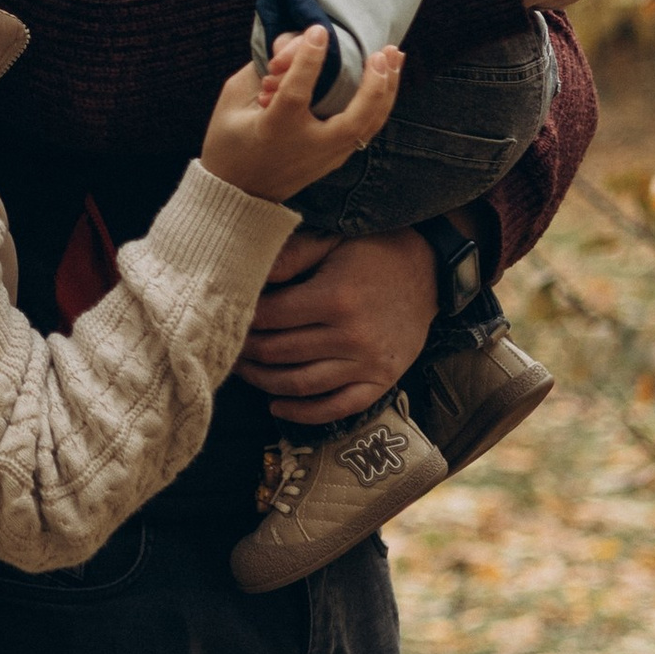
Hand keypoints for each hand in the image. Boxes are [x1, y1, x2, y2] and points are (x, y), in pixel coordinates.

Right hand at [199, 25, 402, 204]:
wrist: (238, 193)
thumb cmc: (229, 142)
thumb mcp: (231, 104)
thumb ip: (259, 73)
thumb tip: (291, 46)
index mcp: (277, 129)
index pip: (298, 90)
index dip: (309, 58)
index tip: (319, 30)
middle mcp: (310, 146)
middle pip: (356, 116)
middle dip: (375, 83)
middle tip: (381, 52)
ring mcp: (327, 156)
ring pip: (370, 124)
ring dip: (387, 90)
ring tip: (395, 58)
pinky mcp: (336, 159)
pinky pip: (366, 128)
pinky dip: (380, 103)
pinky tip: (386, 81)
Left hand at [233, 225, 438, 422]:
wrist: (429, 270)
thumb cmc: (373, 252)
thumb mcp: (331, 240)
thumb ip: (289, 256)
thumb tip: (246, 274)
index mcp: (334, 297)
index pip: (269, 318)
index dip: (241, 319)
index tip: (225, 318)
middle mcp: (351, 336)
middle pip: (278, 353)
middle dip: (245, 351)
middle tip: (226, 346)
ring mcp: (368, 363)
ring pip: (300, 385)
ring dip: (264, 382)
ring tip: (244, 371)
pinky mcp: (382, 381)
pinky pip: (337, 408)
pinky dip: (304, 413)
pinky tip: (277, 405)